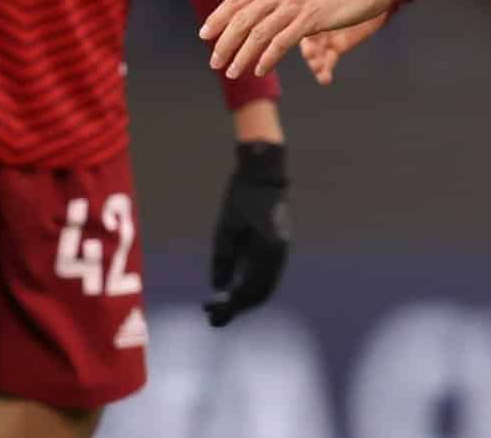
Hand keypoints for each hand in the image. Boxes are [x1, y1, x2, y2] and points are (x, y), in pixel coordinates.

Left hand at [201, 0, 436, 78]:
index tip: (205, 34)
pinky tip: (261, 70)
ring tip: (232, 72)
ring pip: (258, 32)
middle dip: (224, 41)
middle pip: (242, 17)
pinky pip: (282, 41)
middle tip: (215, 62)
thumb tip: (268, 6)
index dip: (219, 16)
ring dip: (241, 55)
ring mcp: (297, 2)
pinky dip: (267, 58)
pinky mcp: (313, 18)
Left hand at [204, 142, 288, 326]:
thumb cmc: (240, 198)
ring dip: (244, 300)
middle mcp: (278, 255)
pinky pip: (266, 276)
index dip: (229, 305)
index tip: (209, 308)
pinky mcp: (278, 248)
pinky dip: (251, 288)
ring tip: (221, 306)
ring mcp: (281, 252)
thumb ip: (222, 261)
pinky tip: (234, 290)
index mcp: (267, 251)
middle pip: (260, 294)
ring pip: (265, 288)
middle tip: (213, 316)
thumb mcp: (224, 230)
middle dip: (237, 308)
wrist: (263, 174)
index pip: (249, 290)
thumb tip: (217, 288)